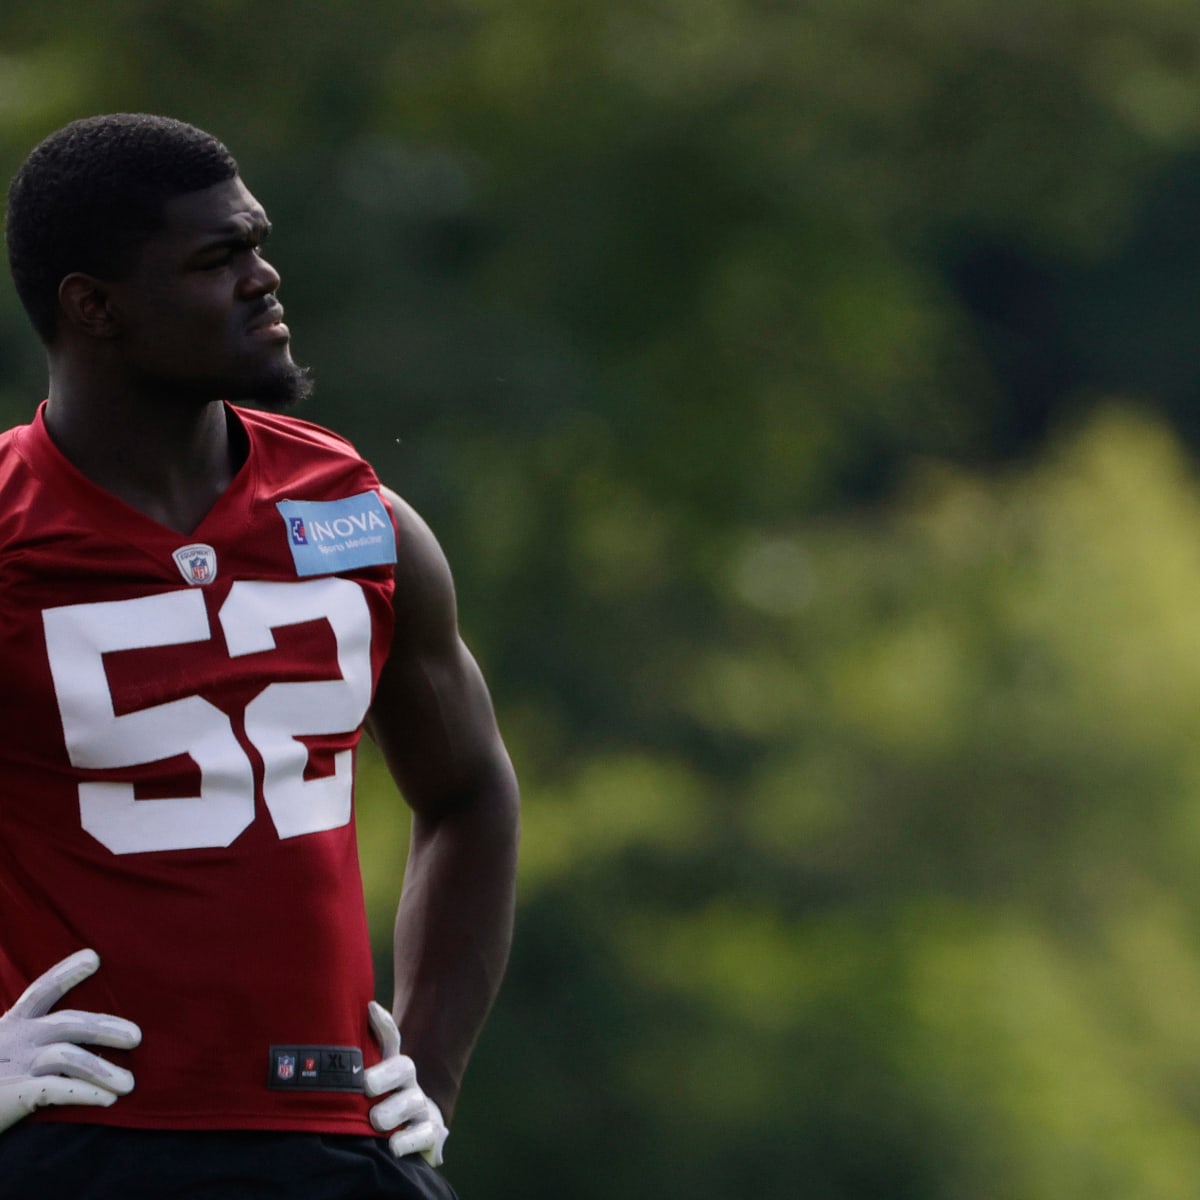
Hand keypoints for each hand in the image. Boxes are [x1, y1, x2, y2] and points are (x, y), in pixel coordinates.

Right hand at [0, 948, 141, 1132]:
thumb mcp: (0, 1054)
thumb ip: (28, 1043)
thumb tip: (77, 1042)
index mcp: (10, 1028)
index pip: (40, 992)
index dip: (65, 973)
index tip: (93, 957)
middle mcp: (14, 1041)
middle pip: (67, 1023)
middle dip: (104, 1027)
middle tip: (137, 1037)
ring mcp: (14, 1067)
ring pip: (68, 1057)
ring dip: (102, 1070)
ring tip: (129, 1084)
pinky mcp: (14, 1094)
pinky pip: (57, 1089)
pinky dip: (84, 1093)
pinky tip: (108, 1100)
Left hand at [364, 1000, 448, 1166]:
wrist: (410, 1141)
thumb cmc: (379, 1112)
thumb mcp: (364, 1089)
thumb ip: (353, 1067)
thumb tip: (342, 1026)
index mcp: (392, 1070)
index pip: (390, 1041)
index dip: (383, 1024)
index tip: (370, 1009)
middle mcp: (408, 1084)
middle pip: (403, 1067)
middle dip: (384, 1074)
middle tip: (366, 1086)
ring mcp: (421, 1108)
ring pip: (412, 1101)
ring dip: (393, 1110)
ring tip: (376, 1121)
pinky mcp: (430, 1134)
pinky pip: (423, 1134)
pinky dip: (408, 1140)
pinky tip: (392, 1146)